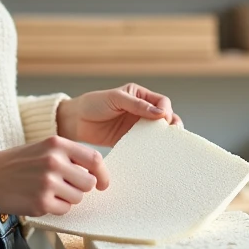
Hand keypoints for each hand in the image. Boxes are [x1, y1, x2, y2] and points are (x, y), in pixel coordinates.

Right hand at [0, 136, 108, 216]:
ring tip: (48, 191)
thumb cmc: (17, 163)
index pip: (94, 159)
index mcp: (56, 144)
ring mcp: (47, 182)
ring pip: (77, 198)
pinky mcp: (41, 202)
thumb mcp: (43, 148)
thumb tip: (95, 175)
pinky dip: (56, 208)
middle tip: (64, 186)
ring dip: (67, 199)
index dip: (102, 173)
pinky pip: (64, 210)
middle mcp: (54, 161)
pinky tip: (40, 199)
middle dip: (80, 188)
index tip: (102, 183)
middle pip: (88, 183)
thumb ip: (68, 156)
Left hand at [56, 83, 181, 146]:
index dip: (165, 110)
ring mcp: (136, 126)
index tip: (163, 119)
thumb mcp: (115, 99)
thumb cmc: (93, 104)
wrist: (75, 121)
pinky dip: (151, 148)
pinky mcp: (130, 139)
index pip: (161, 102)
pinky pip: (145, 144)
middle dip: (172, 124)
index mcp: (139, 95)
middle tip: (173, 133)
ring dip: (164, 137)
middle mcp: (141, 110)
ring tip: (169, 144)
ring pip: (157, 131)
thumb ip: (137, 105)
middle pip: (164, 117)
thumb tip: (161, 113)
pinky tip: (155, 152)